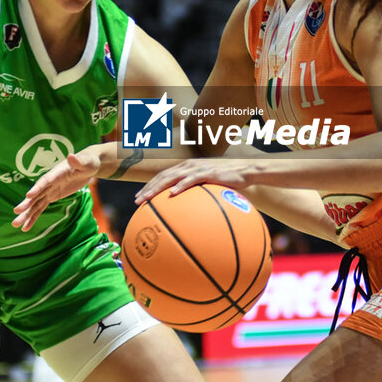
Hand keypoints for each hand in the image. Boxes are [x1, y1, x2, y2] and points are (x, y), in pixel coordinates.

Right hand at [12, 149, 101, 231]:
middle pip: (36, 194)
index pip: (45, 182)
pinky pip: (40, 208)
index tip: (28, 196)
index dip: (37, 188)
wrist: (87, 165)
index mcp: (56, 173)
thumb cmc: (87, 162)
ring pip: (35, 203)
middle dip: (27, 203)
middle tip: (16, 211)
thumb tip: (71, 156)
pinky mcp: (51, 196)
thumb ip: (78, 161)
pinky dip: (33, 217)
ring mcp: (49, 190)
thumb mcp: (86, 162)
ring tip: (16, 225)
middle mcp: (49, 182)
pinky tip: (26, 227)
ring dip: (26, 214)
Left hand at [135, 158, 252, 204]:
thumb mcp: (209, 188)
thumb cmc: (227, 181)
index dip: (149, 185)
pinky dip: (181, 186)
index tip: (139, 197)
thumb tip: (190, 215)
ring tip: (148, 198)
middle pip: (162, 177)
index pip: (163, 176)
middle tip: (137, 201)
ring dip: (157, 187)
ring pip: (172, 177)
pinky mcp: (207, 173)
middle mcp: (188, 166)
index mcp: (186, 169)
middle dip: (148, 188)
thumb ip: (197, 196)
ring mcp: (197, 169)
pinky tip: (172, 194)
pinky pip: (191, 180)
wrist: (245, 171)